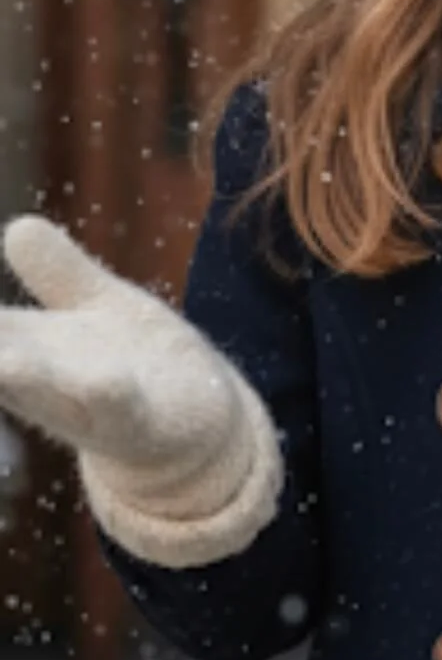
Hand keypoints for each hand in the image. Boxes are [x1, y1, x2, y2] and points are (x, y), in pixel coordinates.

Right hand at [0, 216, 281, 567]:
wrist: (203, 432)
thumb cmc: (138, 364)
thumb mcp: (96, 307)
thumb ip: (58, 272)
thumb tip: (16, 227)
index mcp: (25, 350)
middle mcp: (43, 384)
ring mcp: (89, 406)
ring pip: (39, 392)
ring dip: (14, 376)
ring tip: (1, 363)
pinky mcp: (142, 420)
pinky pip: (117, 409)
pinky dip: (105, 394)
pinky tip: (102, 380)